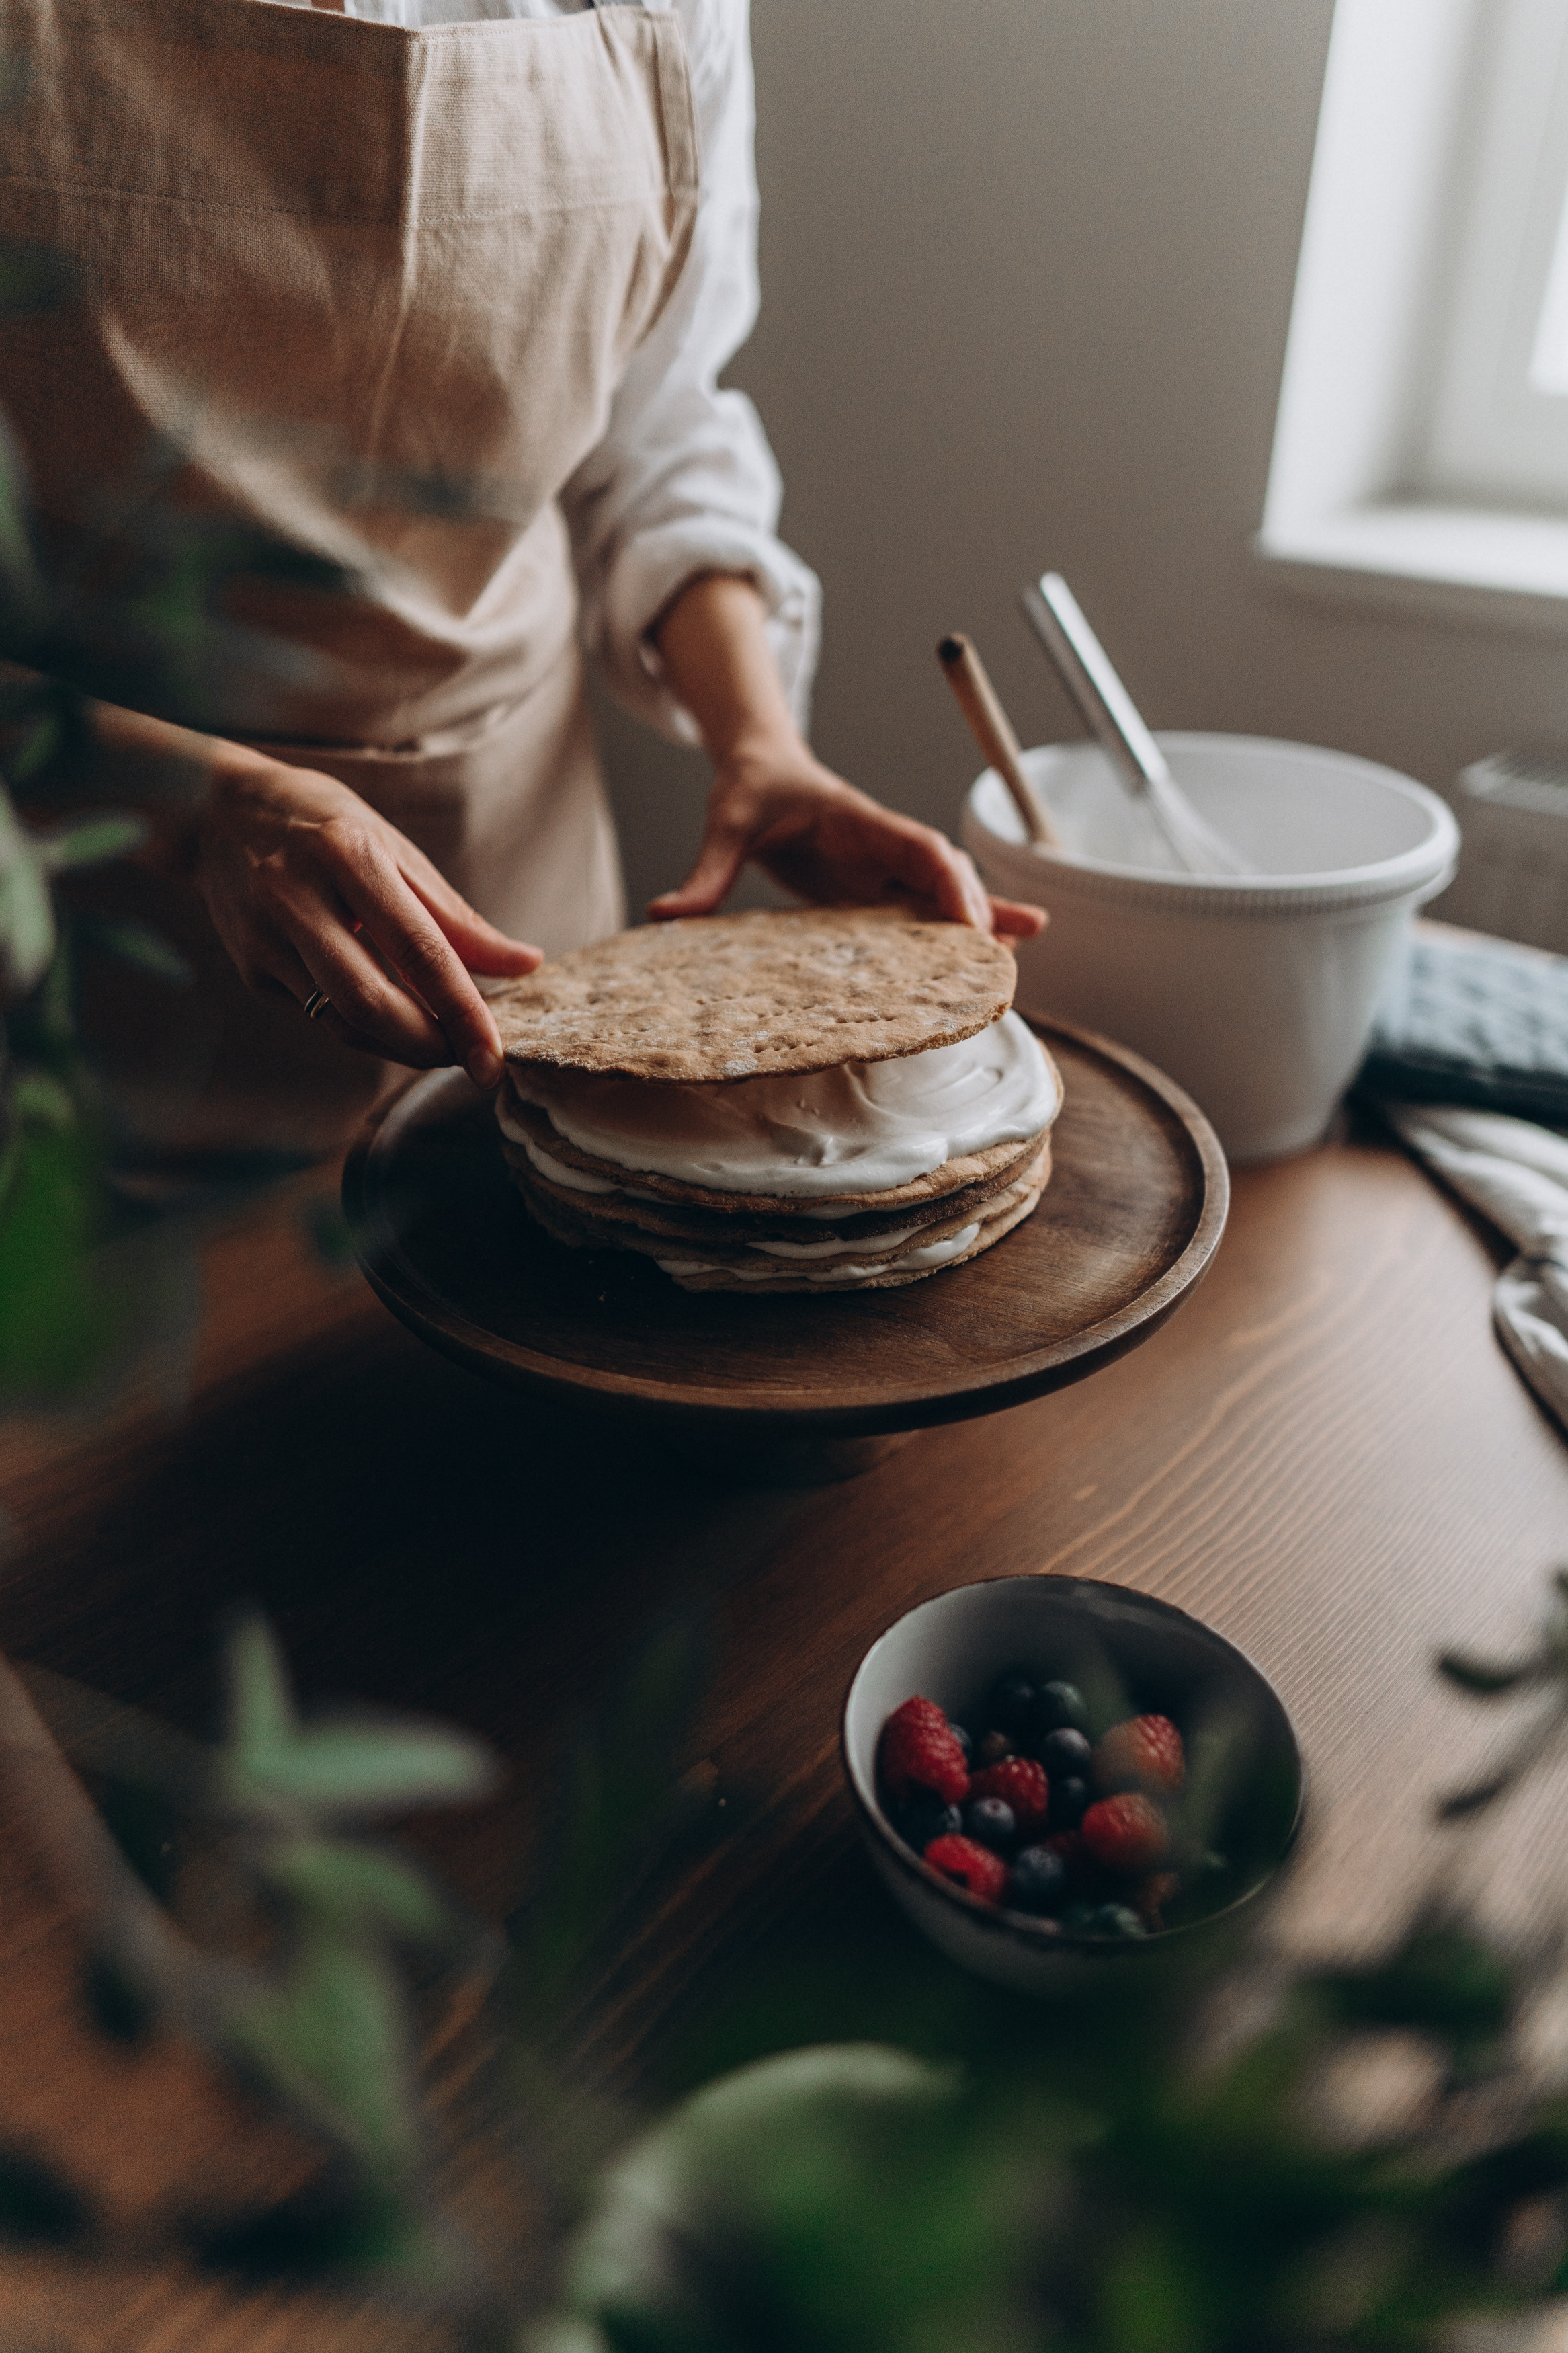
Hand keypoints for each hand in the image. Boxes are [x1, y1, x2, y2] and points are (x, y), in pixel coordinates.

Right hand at [195, 752, 541, 1083]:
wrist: (215, 811)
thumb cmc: (324, 826)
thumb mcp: (394, 850)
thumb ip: (456, 917)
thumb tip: (524, 963)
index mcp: (348, 856)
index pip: (419, 951)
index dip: (462, 1012)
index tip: (495, 1057)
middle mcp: (298, 898)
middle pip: (371, 1002)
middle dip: (430, 1046)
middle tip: (471, 1060)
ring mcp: (266, 938)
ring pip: (342, 1021)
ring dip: (401, 1047)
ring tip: (442, 1045)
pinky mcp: (252, 969)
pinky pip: (320, 1017)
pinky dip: (366, 1030)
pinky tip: (394, 1023)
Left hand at [649, 735, 1046, 935]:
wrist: (761, 769)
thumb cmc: (749, 790)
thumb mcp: (725, 824)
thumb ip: (705, 872)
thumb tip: (664, 915)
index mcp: (858, 821)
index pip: (918, 847)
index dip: (950, 882)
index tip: (970, 920)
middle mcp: (882, 844)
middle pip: (946, 874)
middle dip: (976, 912)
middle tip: (995, 959)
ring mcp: (885, 865)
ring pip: (945, 892)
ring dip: (981, 921)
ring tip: (1011, 961)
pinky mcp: (877, 885)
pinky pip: (926, 906)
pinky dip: (962, 924)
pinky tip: (998, 948)